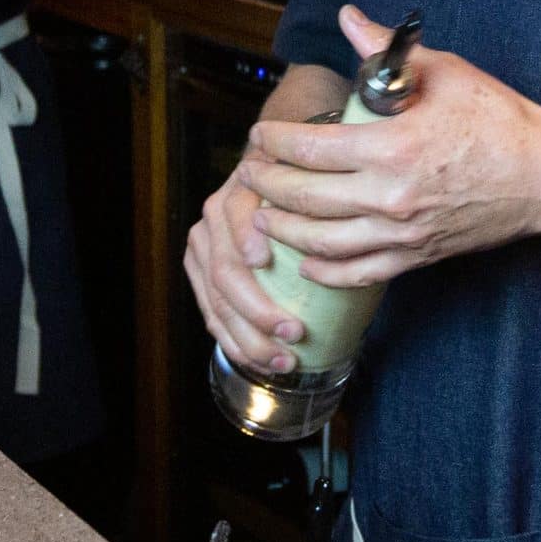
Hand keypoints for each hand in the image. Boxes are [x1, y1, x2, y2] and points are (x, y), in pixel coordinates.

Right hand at [185, 159, 306, 374]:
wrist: (271, 187)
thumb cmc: (304, 191)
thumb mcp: (312, 181)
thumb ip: (317, 194)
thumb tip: (340, 226)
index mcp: (239, 190)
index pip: (235, 214)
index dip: (246, 238)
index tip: (264, 262)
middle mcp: (213, 217)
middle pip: (225, 271)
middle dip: (258, 310)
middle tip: (295, 333)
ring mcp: (202, 248)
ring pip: (217, 302)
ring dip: (249, 338)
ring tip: (284, 360)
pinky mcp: (200, 274)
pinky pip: (211, 315)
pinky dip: (235, 343)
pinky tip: (260, 361)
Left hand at [236, 5, 540, 289]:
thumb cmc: (499, 120)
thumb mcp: (445, 72)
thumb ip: (387, 50)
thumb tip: (349, 17)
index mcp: (391, 146)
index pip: (309, 148)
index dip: (273, 142)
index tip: (259, 135)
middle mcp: (389, 195)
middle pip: (304, 197)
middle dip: (266, 185)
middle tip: (248, 173)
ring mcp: (401, 233)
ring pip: (321, 241)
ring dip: (284, 228)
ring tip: (264, 214)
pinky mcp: (416, 256)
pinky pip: (357, 272)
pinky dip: (324, 268)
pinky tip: (305, 258)